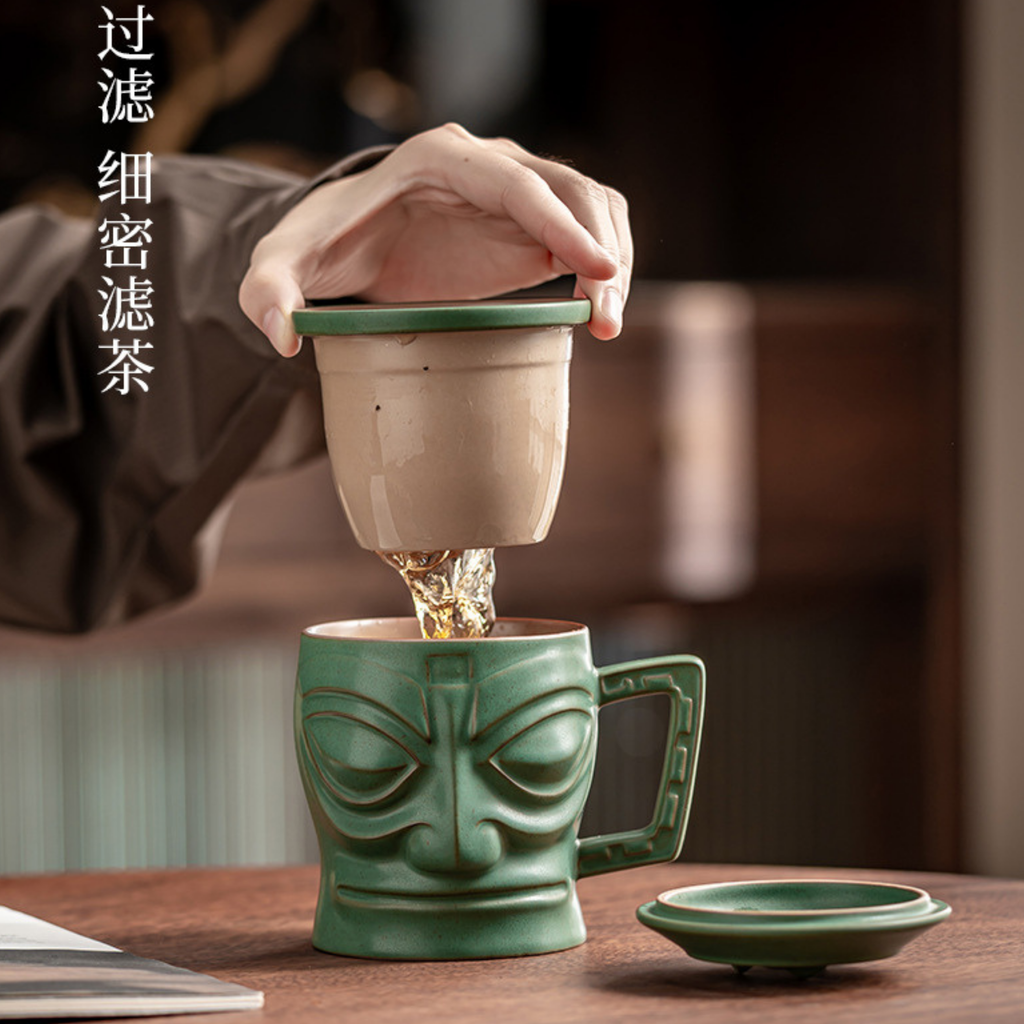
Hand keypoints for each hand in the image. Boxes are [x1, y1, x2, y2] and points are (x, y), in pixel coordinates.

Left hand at [239, 123, 631, 355]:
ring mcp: (514, 194)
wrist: (347, 241)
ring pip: (590, 207)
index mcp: (438, 159)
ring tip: (605, 324)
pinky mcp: (528, 227)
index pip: (516, 182)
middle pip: (570, 190)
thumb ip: (267, 290)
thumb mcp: (283, 263)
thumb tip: (281, 335)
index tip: (595, 270)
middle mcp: (486, 165)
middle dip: (600, 249)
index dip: (561, 223)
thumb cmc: (322, 245)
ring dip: (611, 261)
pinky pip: (584, 233)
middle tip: (604, 320)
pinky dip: (601, 267)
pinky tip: (596, 312)